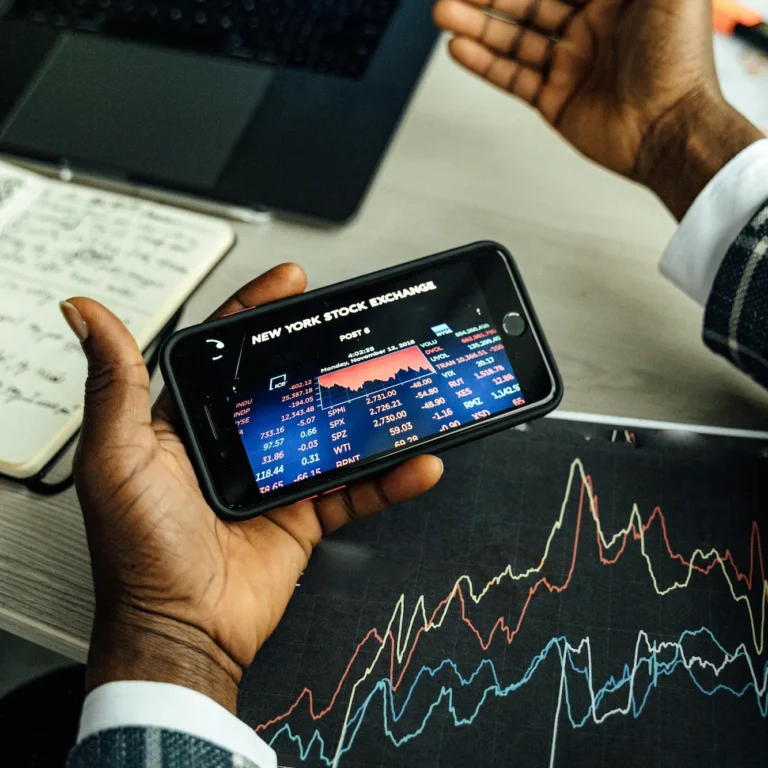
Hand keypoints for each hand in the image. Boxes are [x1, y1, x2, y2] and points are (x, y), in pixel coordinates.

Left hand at [60, 264, 442, 712]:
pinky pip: (356, 490)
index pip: (227, 352)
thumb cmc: (139, 551)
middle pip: (287, 383)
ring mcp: (275, 479)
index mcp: (189, 424)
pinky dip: (390, 478)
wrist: (183, 631)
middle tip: (353, 322)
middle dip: (320, 349)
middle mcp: (235, 446)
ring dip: (367, 410)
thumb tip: (87, 314)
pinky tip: (416, 462)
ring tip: (398, 382)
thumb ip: (115, 385)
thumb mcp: (118, 458)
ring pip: (331, 432)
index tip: (290, 283)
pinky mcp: (305, 515)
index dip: (257, 311)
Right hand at [433, 0, 762, 217]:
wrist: (669, 130)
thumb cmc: (680, 61)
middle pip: (528, 3)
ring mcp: (570, 65)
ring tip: (445, 15)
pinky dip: (485, 64)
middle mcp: (590, 28)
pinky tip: (460, 49)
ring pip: (514, 38)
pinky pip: (513, 77)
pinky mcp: (555, 100)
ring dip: (478, 26)